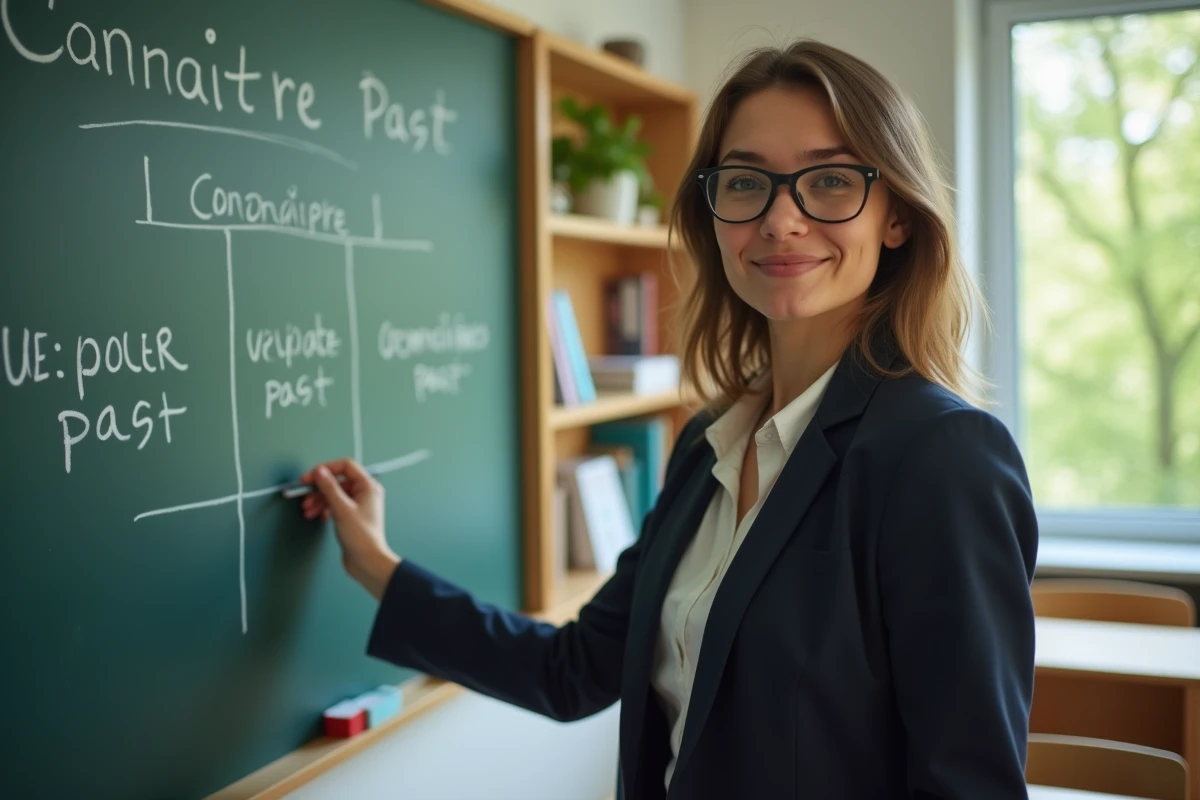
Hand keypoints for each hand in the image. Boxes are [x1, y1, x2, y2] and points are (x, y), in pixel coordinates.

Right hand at [299, 458, 399, 599]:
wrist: (367, 562)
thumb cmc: (362, 537)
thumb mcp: (342, 509)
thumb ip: (329, 488)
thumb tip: (320, 472)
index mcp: (368, 486)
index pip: (346, 466)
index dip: (326, 468)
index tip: (310, 476)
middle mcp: (365, 493)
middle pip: (337, 481)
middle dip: (319, 488)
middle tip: (303, 493)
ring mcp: (358, 505)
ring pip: (334, 495)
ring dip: (318, 500)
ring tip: (307, 509)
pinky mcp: (351, 517)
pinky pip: (335, 506)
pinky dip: (324, 509)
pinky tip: (316, 516)